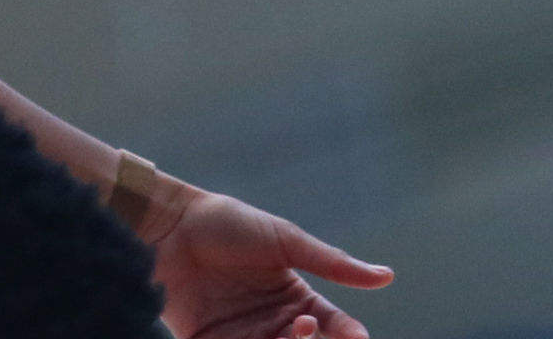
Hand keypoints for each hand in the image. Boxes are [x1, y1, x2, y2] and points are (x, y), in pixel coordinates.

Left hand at [154, 189, 391, 338]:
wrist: (165, 226)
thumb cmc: (226, 225)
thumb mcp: (283, 239)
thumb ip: (331, 262)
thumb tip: (387, 276)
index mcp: (296, 299)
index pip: (334, 326)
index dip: (347, 334)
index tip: (355, 336)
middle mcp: (273, 325)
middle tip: (302, 328)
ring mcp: (243, 338)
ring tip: (285, 333)